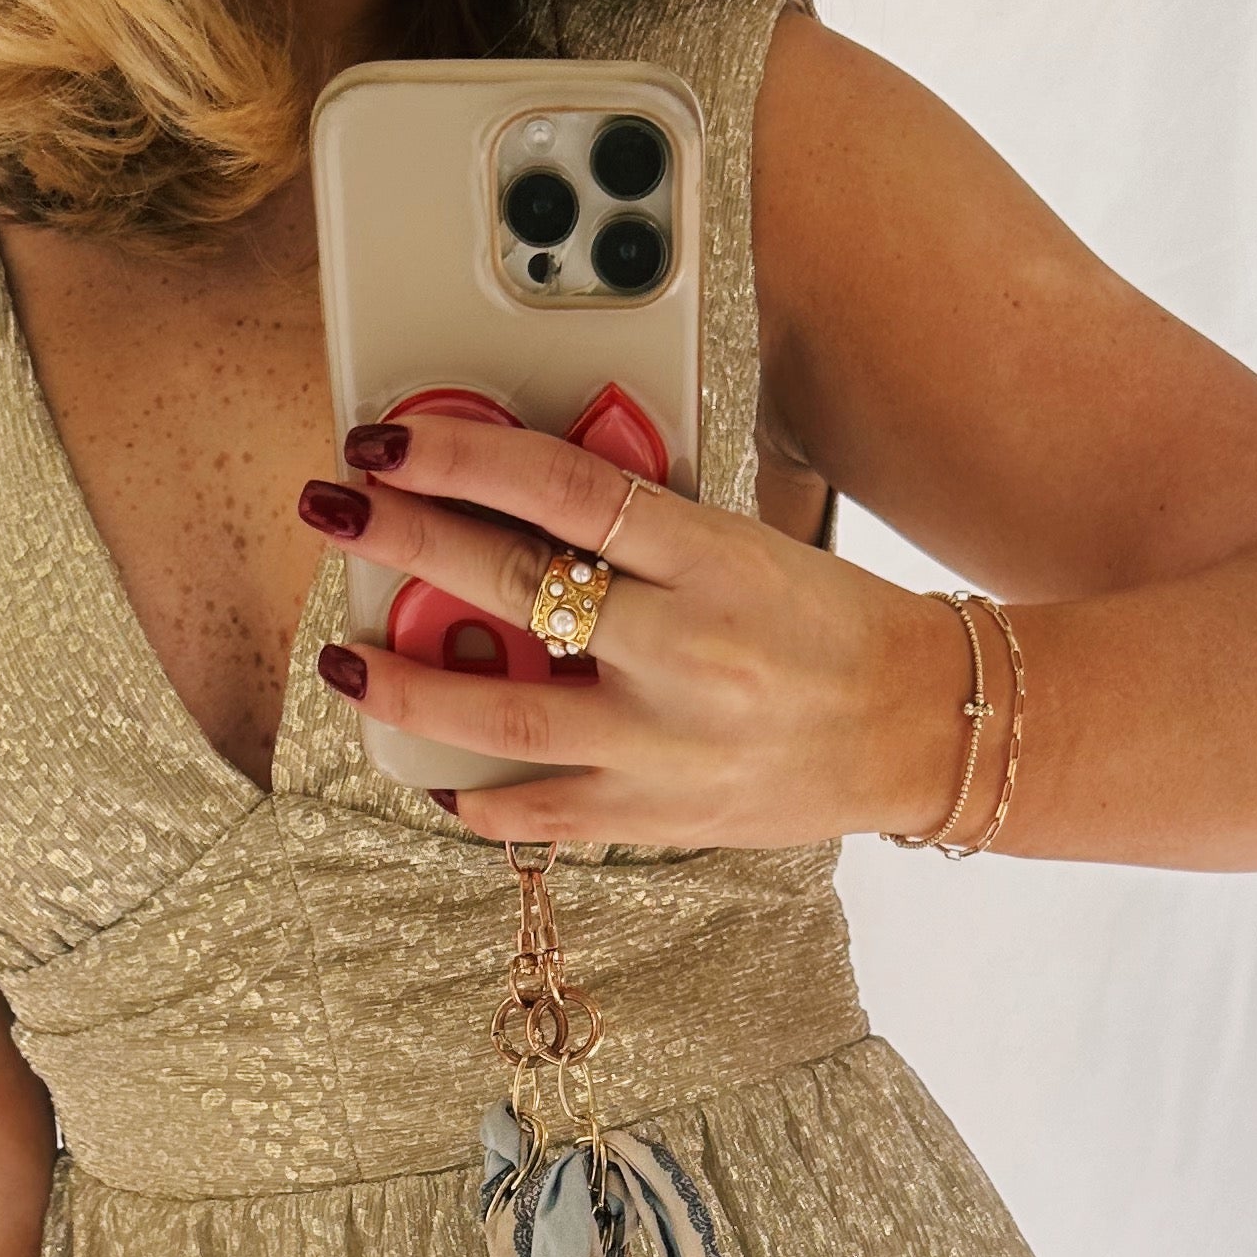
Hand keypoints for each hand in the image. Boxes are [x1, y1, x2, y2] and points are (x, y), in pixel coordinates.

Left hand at [299, 412, 970, 849]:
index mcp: (710, 558)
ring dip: (403, 688)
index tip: (391, 439)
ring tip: (346, 664)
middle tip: (335, 510)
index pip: (558, 487)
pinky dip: (476, 796)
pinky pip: (539, 813)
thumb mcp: (744, 542)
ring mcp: (664, 746)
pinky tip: (437, 778)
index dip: (459, 457)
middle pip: (508, 586)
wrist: (922, 726)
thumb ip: (638, 531)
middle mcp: (682, 652)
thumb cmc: (831, 623)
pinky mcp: (660, 818)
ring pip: (497, 716)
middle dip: (402, 541)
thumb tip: (512, 505)